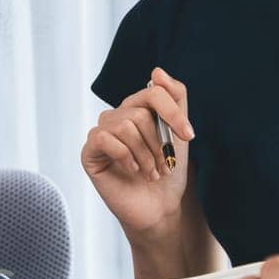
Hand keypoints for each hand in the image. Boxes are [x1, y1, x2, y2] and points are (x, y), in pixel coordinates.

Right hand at [81, 67, 193, 238]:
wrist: (159, 207)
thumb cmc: (168, 172)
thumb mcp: (179, 133)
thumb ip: (174, 99)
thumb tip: (156, 71)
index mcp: (137, 109)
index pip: (153, 92)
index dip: (172, 113)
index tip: (189, 136)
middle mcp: (116, 117)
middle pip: (140, 112)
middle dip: (158, 142)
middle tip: (163, 164)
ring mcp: (101, 134)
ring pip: (125, 125)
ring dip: (145, 154)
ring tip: (151, 172)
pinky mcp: (89, 153)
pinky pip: (104, 139)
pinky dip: (124, 156)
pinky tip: (132, 171)